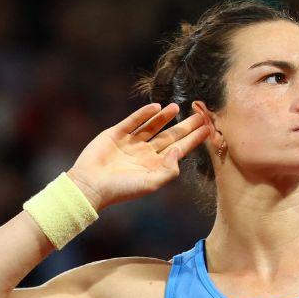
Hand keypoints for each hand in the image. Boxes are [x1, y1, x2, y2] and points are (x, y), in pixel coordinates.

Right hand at [65, 103, 209, 210]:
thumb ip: (169, 170)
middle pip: (170, 136)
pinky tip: (156, 107)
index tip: (208, 129)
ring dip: (165, 117)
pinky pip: (133, 121)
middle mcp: (146, 153)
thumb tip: (179, 151)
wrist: (91, 186)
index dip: (194, 139)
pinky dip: (144, 114)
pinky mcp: (116, 134)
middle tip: (200, 114)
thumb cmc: (121, 190)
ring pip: (152, 126)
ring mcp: (131, 142)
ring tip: (178, 107)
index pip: (179, 149)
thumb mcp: (150, 184)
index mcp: (156, 165)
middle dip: (185, 126)